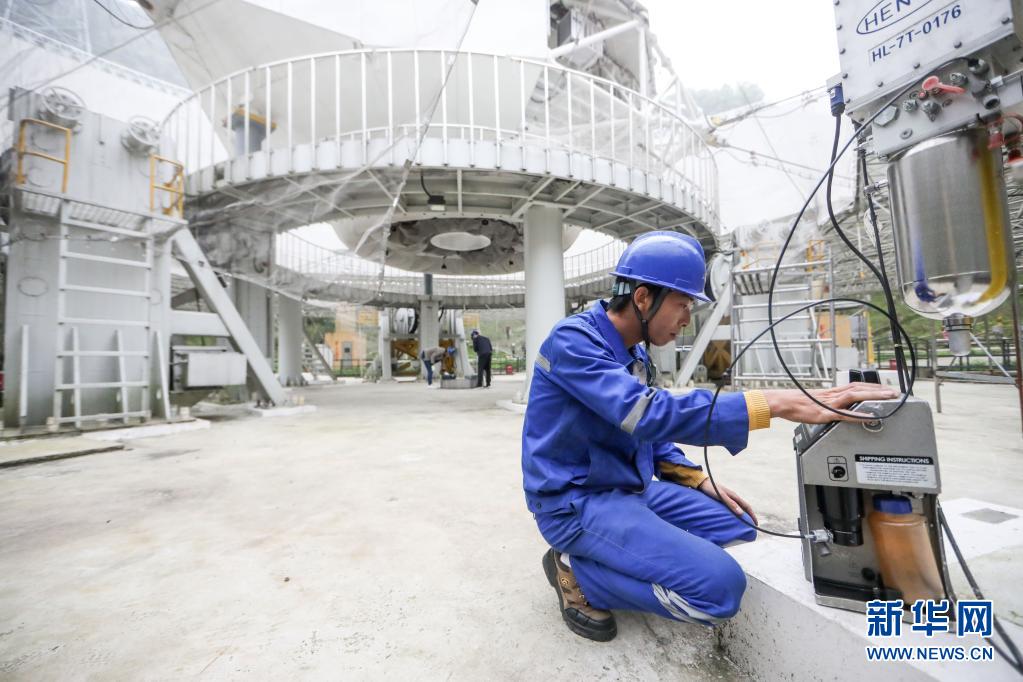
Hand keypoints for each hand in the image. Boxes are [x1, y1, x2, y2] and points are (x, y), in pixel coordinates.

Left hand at [697, 478, 757, 524]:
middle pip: (745, 507)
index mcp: (734, 496)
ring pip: (740, 506)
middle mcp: (733, 497)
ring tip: (745, 522)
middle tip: (752, 525)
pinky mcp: (724, 498)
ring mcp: (729, 497)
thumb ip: (730, 504)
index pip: (747, 506)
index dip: (752, 515)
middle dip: (750, 515)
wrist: (703, 483)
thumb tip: (741, 513)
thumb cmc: (711, 489)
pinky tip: (734, 515)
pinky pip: (734, 506)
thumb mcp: (721, 497)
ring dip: (744, 514)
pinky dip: (737, 511)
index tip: (756, 524)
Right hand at [763, 382, 898, 423]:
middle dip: (879, 390)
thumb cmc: (798, 403)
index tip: (885, 388)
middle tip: (895, 392)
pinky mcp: (825, 413)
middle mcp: (834, 395)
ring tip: (888, 398)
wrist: (784, 402)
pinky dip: (858, 415)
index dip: (872, 386)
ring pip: (855, 396)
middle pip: (860, 388)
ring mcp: (830, 404)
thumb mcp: (817, 400)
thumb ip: (830, 403)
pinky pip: (844, 414)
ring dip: (873, 396)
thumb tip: (841, 407)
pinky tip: (869, 417)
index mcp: (833, 392)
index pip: (856, 386)